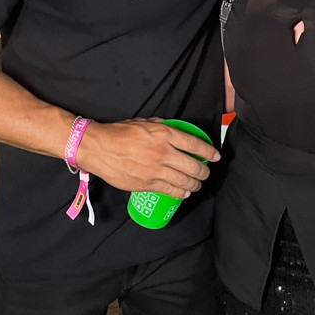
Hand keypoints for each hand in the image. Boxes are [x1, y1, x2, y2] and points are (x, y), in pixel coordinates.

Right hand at [76, 118, 219, 197]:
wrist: (98, 148)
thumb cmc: (120, 133)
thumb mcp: (145, 122)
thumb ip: (163, 127)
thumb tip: (177, 132)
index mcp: (164, 134)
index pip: (194, 144)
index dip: (209, 152)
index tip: (216, 156)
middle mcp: (162, 153)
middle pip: (193, 166)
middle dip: (204, 171)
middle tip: (206, 172)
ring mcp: (154, 170)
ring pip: (184, 181)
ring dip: (195, 184)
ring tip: (197, 184)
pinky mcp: (146, 184)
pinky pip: (169, 191)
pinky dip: (180, 192)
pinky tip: (184, 192)